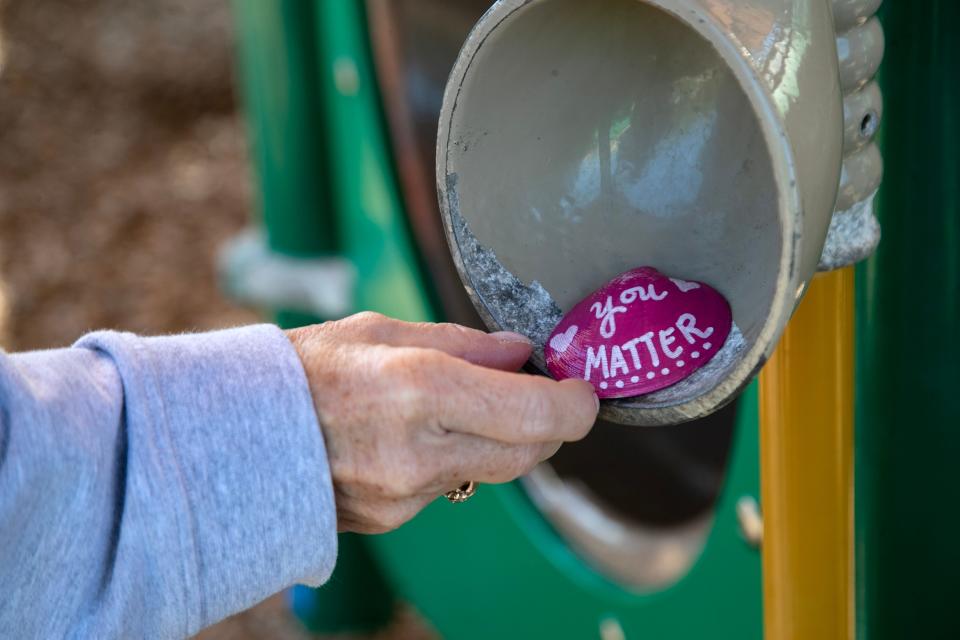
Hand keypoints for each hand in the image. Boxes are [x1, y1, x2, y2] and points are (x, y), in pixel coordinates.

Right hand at [287, 312, 597, 533]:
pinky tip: (417, 437)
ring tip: (465, 405)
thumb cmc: (305, 369)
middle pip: (529, 452)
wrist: (234, 438)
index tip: (584, 390)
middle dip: (549, 423)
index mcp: (419, 388)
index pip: (534, 413)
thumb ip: (462, 344)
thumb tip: (522, 354)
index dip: (575, 404)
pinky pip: (451, 488)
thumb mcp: (380, 331)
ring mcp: (406, 495)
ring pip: (493, 471)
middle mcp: (419, 450)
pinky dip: (456, 461)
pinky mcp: (394, 521)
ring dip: (502, 441)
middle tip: (541, 391)